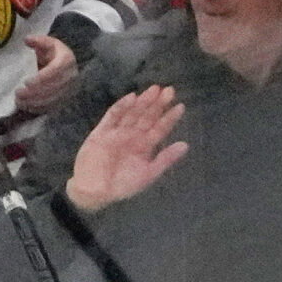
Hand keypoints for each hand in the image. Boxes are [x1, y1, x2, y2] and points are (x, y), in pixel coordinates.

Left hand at [14, 36, 77, 113]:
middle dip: (35, 93)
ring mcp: (71, 90)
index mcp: (67, 61)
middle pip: (54, 88)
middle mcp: (72, 77)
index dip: (41, 79)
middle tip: (18, 93)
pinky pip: (53, 107)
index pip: (56, 72)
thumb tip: (27, 40)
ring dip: (36, 102)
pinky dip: (39, 108)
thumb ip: (38, 41)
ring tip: (19, 101)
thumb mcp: (46, 43)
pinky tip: (26, 106)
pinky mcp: (66, 100)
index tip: (26, 82)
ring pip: (54, 100)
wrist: (64, 65)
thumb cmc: (52, 52)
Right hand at [65, 86, 188, 212]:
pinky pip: (112, 117)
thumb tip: (186, 145)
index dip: (170, 117)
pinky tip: (132, 98)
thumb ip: (166, 158)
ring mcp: (117, 133)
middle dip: (158, 104)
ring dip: (144, 102)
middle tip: (170, 90)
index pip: (160, 129)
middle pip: (148, 117)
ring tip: (155, 90)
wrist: (96, 191)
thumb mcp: (149, 173)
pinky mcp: (101, 132)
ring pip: (132, 113)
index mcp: (145, 147)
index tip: (181, 106)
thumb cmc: (123, 185)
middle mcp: (133, 136)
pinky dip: (121, 107)